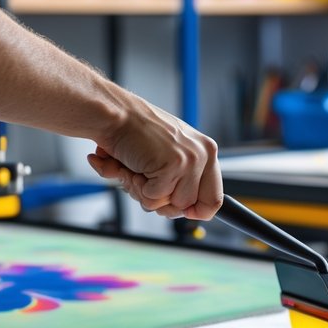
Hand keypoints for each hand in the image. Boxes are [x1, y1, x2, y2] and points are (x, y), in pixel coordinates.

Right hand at [87, 98, 222, 219]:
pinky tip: (128, 165)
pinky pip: (153, 197)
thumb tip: (189, 210)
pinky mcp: (173, 166)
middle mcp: (203, 155)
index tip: (184, 213)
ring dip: (144, 192)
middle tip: (143, 179)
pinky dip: (134, 185)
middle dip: (161, 201)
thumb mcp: (168, 153)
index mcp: (207, 151)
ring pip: (169, 205)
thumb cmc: (134, 133)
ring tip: (134, 168)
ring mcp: (190, 161)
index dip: (196, 211)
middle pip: (188, 206)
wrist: (113, 114)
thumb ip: (181, 179)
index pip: (214, 199)